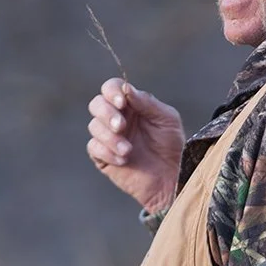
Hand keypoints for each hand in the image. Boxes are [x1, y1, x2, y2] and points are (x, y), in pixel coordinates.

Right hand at [86, 78, 184, 214]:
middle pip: (96, 104)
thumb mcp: (167, 120)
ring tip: (128, 150)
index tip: (122, 103)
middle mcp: (116, 117)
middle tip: (122, 126)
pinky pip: (94, 148)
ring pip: (94, 126)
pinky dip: (107, 152)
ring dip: (110, 137)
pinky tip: (123, 160)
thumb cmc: (172, 146)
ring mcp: (108, 137)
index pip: (112, 88)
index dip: (112, 91)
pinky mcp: (103, 156)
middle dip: (107, 113)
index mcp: (131, 105)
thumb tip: (127, 89)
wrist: (170, 177)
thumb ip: (148, 103)